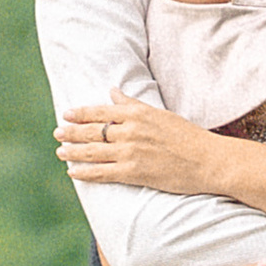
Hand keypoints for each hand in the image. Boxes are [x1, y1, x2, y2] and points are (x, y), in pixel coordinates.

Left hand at [57, 90, 223, 197]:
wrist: (208, 160)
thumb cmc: (187, 136)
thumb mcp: (159, 114)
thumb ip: (132, 104)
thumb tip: (113, 92)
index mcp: (137, 114)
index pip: (101, 111)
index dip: (80, 113)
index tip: (66, 114)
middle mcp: (130, 131)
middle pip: (92, 132)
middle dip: (71, 133)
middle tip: (57, 134)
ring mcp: (131, 152)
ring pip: (93, 152)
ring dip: (73, 152)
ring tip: (60, 152)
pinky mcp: (134, 173)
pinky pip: (102, 173)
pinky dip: (85, 173)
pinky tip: (73, 172)